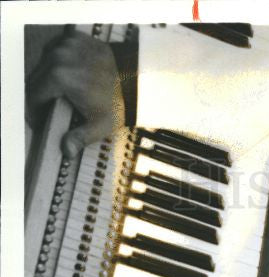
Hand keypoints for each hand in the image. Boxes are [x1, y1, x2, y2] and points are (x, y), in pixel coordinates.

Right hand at [26, 32, 123, 156]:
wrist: (138, 78)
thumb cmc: (120, 101)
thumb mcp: (99, 125)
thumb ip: (80, 138)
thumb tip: (66, 150)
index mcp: (59, 77)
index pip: (33, 95)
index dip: (34, 111)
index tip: (38, 121)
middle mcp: (58, 56)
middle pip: (36, 78)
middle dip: (39, 97)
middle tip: (46, 112)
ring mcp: (65, 44)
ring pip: (44, 63)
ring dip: (46, 79)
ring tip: (56, 96)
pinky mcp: (74, 38)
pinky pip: (56, 50)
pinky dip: (57, 62)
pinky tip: (65, 76)